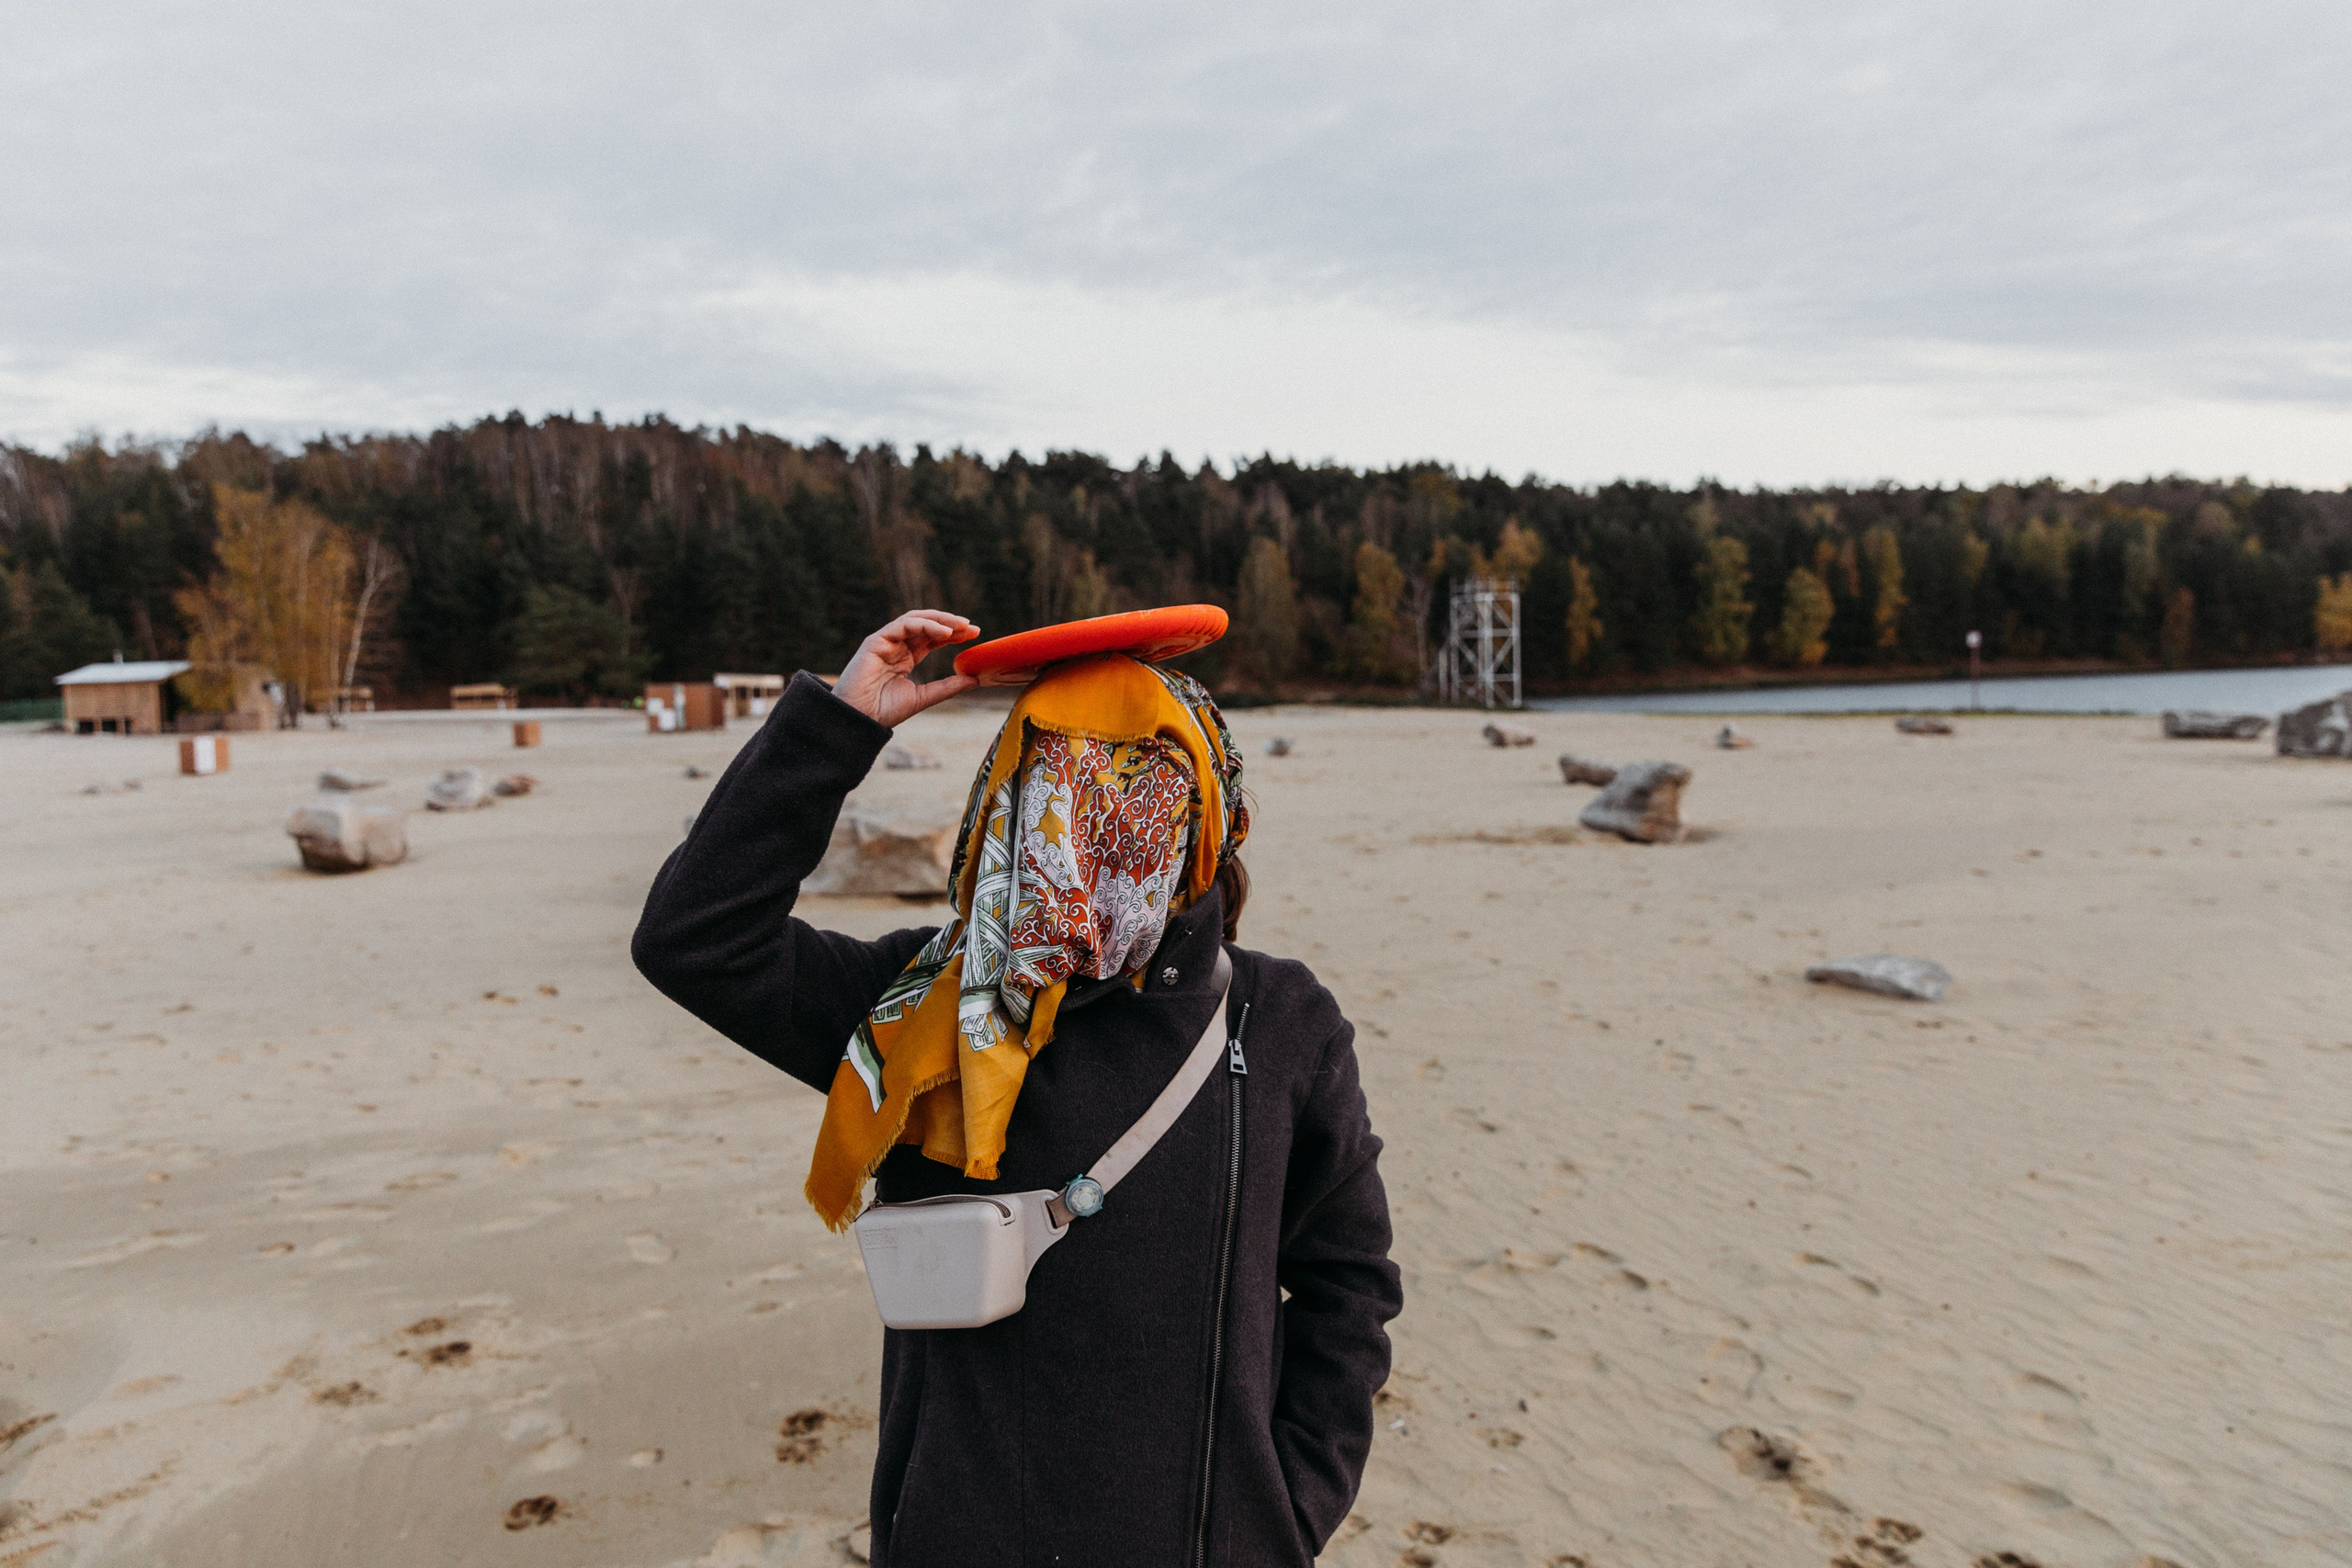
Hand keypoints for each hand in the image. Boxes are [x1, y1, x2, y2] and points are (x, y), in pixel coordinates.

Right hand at [834, 610, 981, 728]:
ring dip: (940, 620)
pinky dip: (925, 625)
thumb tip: (974, 679)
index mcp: (906, 658)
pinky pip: (903, 625)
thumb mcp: (923, 697)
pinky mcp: (875, 641)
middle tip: (973, 628)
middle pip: (927, 625)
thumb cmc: (884, 711)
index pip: (933, 638)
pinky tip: (943, 633)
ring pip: (915, 619)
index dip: (954, 634)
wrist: (859, 720)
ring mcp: (885, 641)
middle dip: (951, 623)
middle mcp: (896, 646)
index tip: (976, 635)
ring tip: (961, 627)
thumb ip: (947, 687)